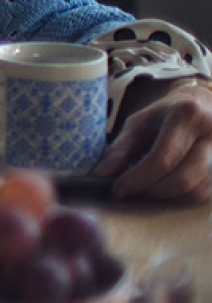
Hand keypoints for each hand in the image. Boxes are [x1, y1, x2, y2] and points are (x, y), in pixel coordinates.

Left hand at [95, 80, 211, 201]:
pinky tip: (170, 184)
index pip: (163, 158)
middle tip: (134, 188)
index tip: (118, 189)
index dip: (138, 178)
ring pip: (196, 191)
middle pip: (182, 179)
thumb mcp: (140, 122)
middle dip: (152, 190)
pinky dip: (182, 196)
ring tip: (151, 184)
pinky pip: (205, 194)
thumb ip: (121, 148)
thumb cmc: (167, 115)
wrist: (205, 107)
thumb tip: (101, 173)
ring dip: (167, 195)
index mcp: (187, 116)